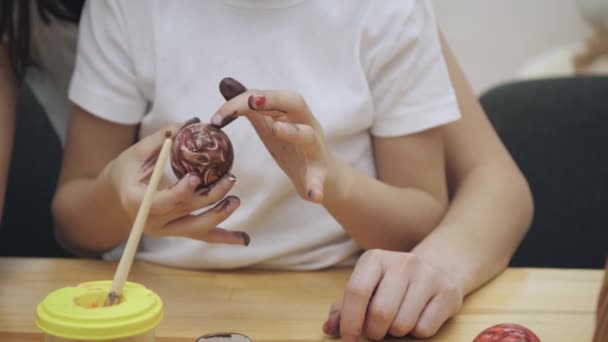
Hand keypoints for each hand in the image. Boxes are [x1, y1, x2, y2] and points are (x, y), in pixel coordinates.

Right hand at [103, 118, 248, 245]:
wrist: (119, 194)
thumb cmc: (128, 168)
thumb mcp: (139, 151)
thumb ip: (164, 138)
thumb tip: (193, 121)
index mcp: (137, 202)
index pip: (160, 202)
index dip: (179, 192)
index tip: (194, 177)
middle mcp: (151, 222)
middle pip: (185, 212)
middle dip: (210, 197)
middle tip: (230, 179)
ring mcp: (165, 230)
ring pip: (197, 228)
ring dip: (219, 215)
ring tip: (235, 200)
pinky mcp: (177, 231)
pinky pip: (203, 236)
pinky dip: (224, 237)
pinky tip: (244, 238)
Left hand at [211, 77, 336, 203]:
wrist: (322, 177)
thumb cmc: (292, 146)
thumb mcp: (269, 124)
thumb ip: (250, 105)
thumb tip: (225, 82)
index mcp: (291, 111)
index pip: (267, 95)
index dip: (242, 100)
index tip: (218, 117)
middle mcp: (306, 124)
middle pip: (295, 102)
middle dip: (273, 99)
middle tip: (253, 101)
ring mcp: (315, 148)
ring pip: (307, 136)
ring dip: (293, 131)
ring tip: (277, 130)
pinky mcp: (320, 173)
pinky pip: (319, 178)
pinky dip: (316, 186)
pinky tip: (313, 195)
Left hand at [324, 250, 462, 340]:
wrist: (438, 268)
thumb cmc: (392, 284)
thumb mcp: (367, 287)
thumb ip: (344, 308)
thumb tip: (329, 328)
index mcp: (375, 259)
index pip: (357, 291)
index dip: (349, 321)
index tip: (349, 339)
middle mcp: (402, 262)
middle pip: (380, 312)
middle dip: (374, 331)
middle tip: (376, 331)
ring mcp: (428, 275)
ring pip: (403, 324)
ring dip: (396, 332)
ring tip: (397, 321)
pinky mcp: (447, 292)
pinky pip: (425, 329)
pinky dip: (417, 333)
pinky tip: (417, 318)